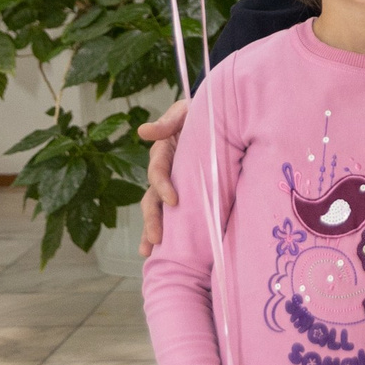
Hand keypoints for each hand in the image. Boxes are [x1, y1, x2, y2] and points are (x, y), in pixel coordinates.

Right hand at [139, 101, 188, 254]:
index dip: (163, 186)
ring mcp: (174, 185)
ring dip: (152, 231)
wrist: (222, 118)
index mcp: (164, 152)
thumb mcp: (185, 112)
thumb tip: (142, 131)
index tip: (174, 201)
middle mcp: (166, 172)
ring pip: (158, 211)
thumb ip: (168, 122)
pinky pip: (176, 215)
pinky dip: (169, 233)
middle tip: (156, 239)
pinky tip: (164, 252)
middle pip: (152, 199)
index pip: (158, 172)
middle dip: (153, 219)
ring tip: (150, 252)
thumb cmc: (203, 113)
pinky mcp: (188, 194)